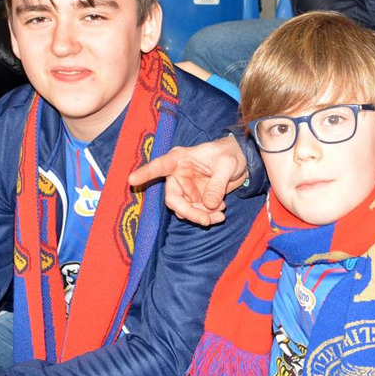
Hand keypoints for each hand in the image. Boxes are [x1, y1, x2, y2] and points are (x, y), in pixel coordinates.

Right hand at [128, 134, 246, 224]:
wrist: (242, 162)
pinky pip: (195, 213)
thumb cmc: (230, 154)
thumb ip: (217, 184)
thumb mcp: (227, 165)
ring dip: (201, 216)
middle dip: (189, 212)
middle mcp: (178, 175)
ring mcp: (186, 189)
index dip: (145, 173)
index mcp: (180, 159)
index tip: (131, 180)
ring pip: (184, 210)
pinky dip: (207, 216)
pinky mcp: (195, 198)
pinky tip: (220, 212)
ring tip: (221, 215)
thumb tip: (209, 204)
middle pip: (173, 200)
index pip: (159, 166)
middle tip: (206, 221)